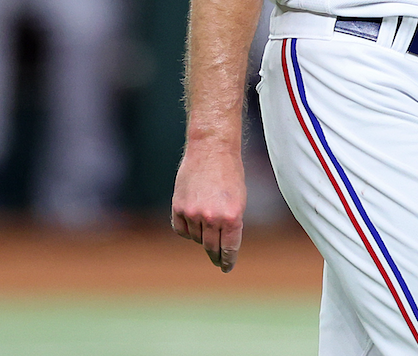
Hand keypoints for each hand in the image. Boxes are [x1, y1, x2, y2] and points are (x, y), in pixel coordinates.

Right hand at [170, 139, 245, 271]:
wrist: (211, 149)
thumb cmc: (229, 173)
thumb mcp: (239, 201)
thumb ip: (231, 224)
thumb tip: (222, 246)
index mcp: (232, 217)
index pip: (228, 249)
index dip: (227, 261)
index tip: (225, 267)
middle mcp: (212, 218)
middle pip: (211, 247)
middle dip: (215, 255)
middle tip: (216, 260)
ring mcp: (193, 213)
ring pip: (196, 238)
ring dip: (201, 236)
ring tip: (207, 222)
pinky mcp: (178, 207)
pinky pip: (181, 230)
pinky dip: (187, 230)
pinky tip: (192, 223)